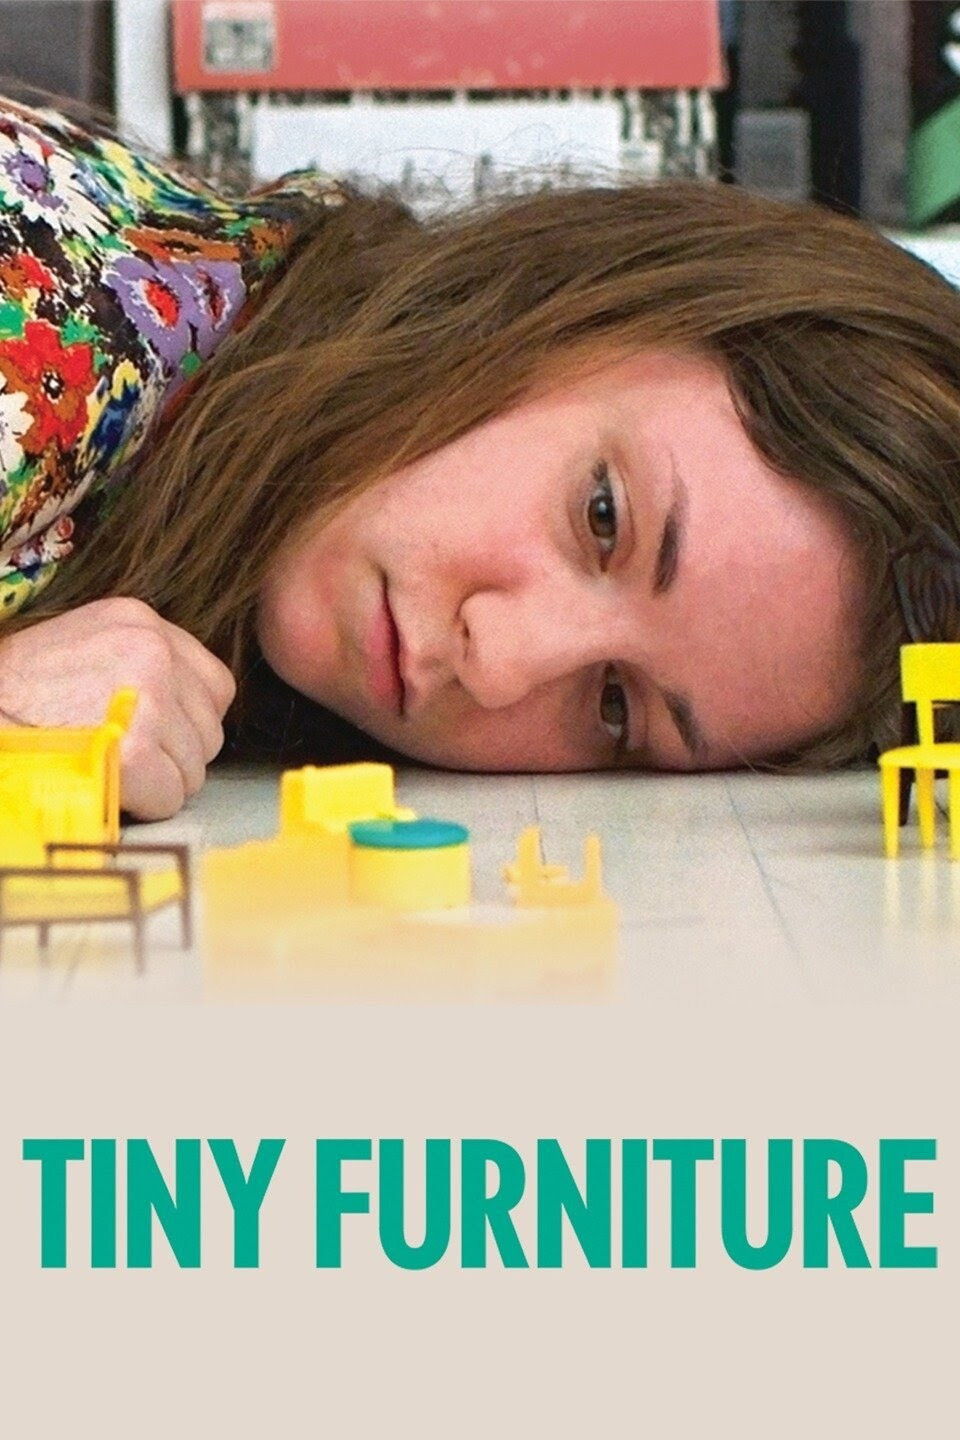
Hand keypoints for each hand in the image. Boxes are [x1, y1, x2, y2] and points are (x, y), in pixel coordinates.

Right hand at [0, 598, 235, 819]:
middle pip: (208, 731)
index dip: (187, 722)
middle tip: (123, 756)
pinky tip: (107, 787)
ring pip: (194, 768)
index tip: (155, 733)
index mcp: (139, 622)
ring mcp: (147, 698)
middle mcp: (151, 650)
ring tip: (107, 767)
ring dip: (156, 781)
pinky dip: (142, 805)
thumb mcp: (82, 647)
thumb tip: (185, 711)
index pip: (215, 685)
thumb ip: (138, 666)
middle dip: (173, 755)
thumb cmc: (17, 694)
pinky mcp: (135, 750)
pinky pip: (171, 796)